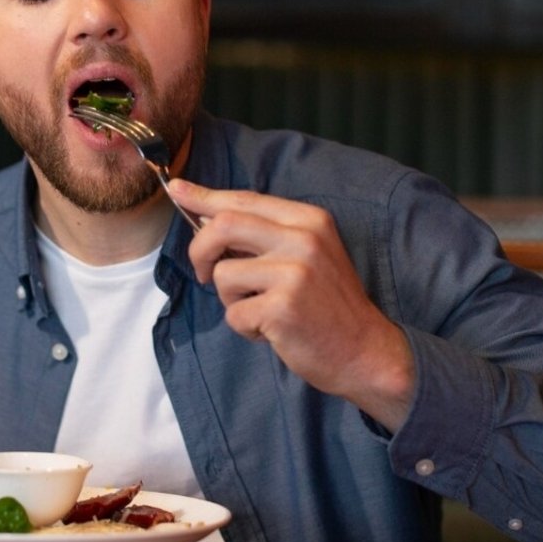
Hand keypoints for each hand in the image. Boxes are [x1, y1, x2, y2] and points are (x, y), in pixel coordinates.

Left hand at [168, 179, 417, 428]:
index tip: (177, 189)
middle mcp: (303, 239)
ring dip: (231, 300)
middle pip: (224, 225)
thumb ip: (265, 235)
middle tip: (205, 274)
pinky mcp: (283, 307)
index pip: (245, 200)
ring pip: (224, 274)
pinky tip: (271, 331)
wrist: (365, 352)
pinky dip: (244, 327)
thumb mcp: (308, 255)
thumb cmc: (328, 305)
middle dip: (200, 250)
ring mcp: (294, 273)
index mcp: (309, 220)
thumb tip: (207, 217)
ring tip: (261, 310)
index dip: (205, 196)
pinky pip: (233, 313)